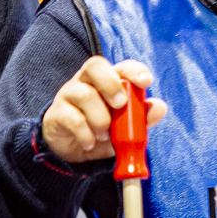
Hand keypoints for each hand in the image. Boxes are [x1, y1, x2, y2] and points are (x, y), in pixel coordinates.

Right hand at [42, 57, 166, 162]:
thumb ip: (142, 119)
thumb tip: (160, 107)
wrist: (74, 152)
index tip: (146, 82)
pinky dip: (86, 134)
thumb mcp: (126, 129)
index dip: (134, 70)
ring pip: (84, 95)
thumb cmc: (103, 132)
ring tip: (104, 135)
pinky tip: (90, 143)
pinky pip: (72, 118)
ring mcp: (69, 94)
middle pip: (95, 65)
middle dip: (110, 83)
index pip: (121, 66)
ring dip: (100, 119)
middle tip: (120, 104)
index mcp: (109, 81)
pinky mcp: (56, 113)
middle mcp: (87, 81)